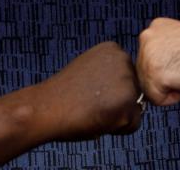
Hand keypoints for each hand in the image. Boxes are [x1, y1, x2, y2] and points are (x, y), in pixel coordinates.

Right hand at [25, 41, 143, 141]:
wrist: (44, 108)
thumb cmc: (63, 95)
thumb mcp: (90, 71)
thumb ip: (111, 74)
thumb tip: (133, 89)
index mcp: (113, 49)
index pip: (128, 79)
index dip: (109, 92)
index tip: (89, 91)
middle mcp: (124, 59)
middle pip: (135, 93)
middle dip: (116, 104)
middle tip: (90, 102)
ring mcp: (127, 80)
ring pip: (135, 110)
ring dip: (116, 116)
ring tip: (93, 110)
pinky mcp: (127, 102)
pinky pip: (133, 125)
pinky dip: (117, 129)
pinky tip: (97, 119)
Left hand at [135, 18, 179, 105]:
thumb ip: (164, 49)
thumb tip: (153, 68)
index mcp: (157, 26)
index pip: (146, 59)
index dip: (167, 68)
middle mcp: (149, 36)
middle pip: (143, 74)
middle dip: (164, 79)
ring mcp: (149, 54)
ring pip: (148, 88)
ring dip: (168, 89)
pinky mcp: (155, 73)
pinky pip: (156, 99)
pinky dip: (171, 99)